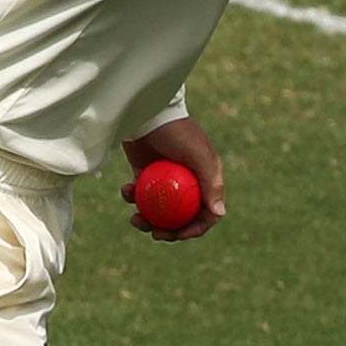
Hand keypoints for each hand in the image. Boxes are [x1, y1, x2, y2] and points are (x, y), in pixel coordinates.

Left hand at [119, 116, 226, 241]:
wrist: (149, 111)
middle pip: (181, 216)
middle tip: (153, 232)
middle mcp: (187, 181)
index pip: (206, 212)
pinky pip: (141, 195)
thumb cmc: (177, 131)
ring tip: (135, 218)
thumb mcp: (198, 155)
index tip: (179, 235)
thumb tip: (220, 214)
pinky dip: (133, 198)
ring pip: (159, 210)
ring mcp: (165, 179)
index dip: (195, 228)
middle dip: (168, 229)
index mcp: (205, 178)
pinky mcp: (145, 173)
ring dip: (147, 219)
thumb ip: (211, 183)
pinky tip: (126, 191)